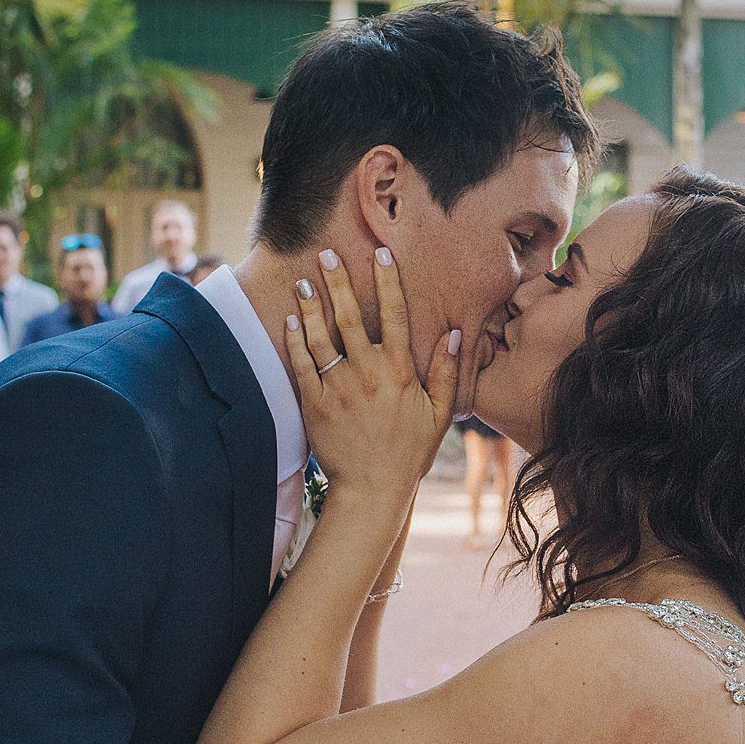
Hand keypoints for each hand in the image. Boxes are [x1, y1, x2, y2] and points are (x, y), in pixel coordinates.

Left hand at [289, 249, 456, 502]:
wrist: (371, 490)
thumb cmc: (409, 453)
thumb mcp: (438, 414)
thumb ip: (447, 372)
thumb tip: (453, 334)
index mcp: (399, 371)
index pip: (393, 314)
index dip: (386, 280)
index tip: (380, 253)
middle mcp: (367, 372)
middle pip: (348, 316)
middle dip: (337, 280)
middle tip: (326, 253)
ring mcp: (337, 387)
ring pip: (320, 335)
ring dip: (310, 304)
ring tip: (303, 280)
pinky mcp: (314, 403)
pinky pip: (301, 364)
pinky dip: (294, 340)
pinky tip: (291, 319)